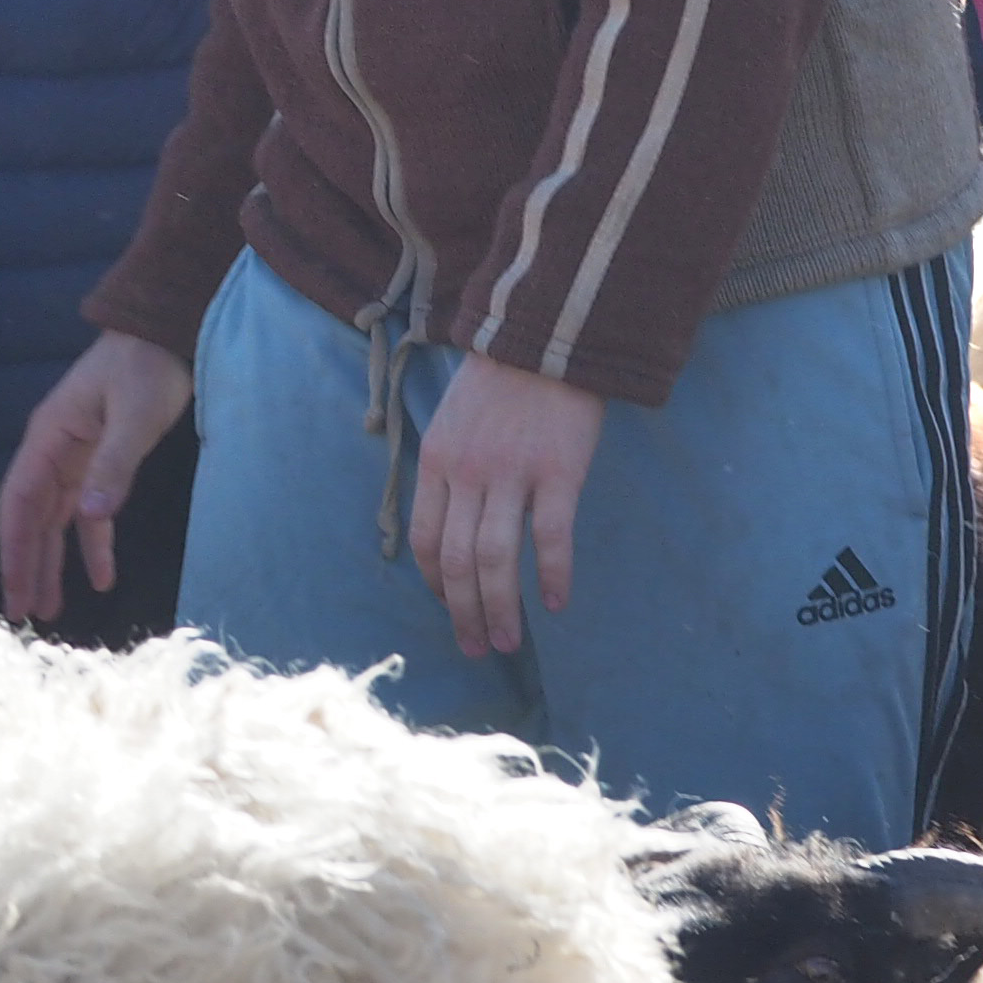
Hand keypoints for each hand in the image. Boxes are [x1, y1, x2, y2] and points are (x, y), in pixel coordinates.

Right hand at [0, 331, 192, 621]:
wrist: (163, 333)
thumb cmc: (146, 366)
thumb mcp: (134, 415)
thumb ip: (114, 466)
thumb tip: (91, 517)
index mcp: (48, 438)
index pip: (19, 502)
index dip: (13, 549)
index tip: (14, 590)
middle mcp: (52, 452)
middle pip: (30, 519)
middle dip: (26, 566)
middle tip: (23, 615)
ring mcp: (74, 458)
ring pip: (54, 521)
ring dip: (51, 563)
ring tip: (51, 609)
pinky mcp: (98, 462)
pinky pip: (89, 513)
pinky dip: (93, 545)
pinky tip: (101, 578)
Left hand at [408, 354, 605, 658]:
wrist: (548, 335)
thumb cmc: (502, 381)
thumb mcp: (453, 420)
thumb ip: (449, 469)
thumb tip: (450, 520)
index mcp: (437, 462)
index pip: (424, 540)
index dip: (435, 584)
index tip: (451, 608)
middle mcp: (467, 473)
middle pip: (456, 561)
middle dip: (464, 612)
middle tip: (477, 647)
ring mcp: (512, 474)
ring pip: (495, 559)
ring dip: (500, 608)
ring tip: (506, 641)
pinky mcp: (559, 471)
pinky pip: (551, 537)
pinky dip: (552, 576)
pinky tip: (556, 604)